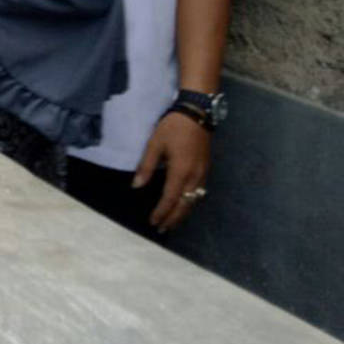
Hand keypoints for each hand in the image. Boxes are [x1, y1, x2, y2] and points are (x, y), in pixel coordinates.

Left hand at [134, 111, 211, 231]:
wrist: (197, 114)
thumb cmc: (173, 127)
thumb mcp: (155, 144)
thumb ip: (146, 166)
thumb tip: (137, 186)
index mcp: (180, 171)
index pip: (170, 199)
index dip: (161, 212)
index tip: (153, 222)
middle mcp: (195, 177)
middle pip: (184, 205)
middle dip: (173, 219)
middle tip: (162, 229)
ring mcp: (203, 174)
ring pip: (194, 201)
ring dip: (183, 213)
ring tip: (172, 222)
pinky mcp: (206, 169)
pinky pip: (199, 193)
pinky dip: (191, 203)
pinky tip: (184, 205)